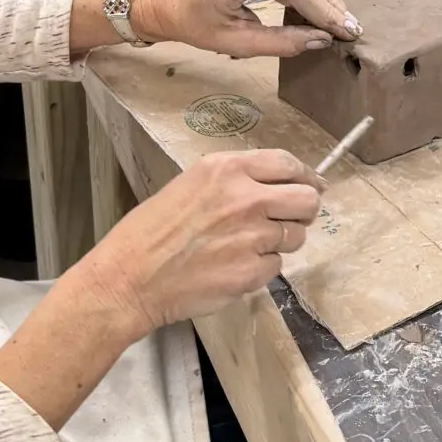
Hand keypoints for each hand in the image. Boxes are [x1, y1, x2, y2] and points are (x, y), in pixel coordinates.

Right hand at [83, 150, 323, 333]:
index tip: (312, 185)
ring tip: (247, 246)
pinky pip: (275, 266)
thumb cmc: (151, 231)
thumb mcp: (190, 184)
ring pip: (296, 236)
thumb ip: (234, 181)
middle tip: (290, 219)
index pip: (288, 164)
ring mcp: (252, 236)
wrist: (129, 278)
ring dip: (280, 241)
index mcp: (227, 169)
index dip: (305, 176)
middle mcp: (246, 198)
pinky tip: (233, 267)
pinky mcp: (252, 271)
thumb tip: (276, 186)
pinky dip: (261, 268)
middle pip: (307, 199)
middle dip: (304, 210)